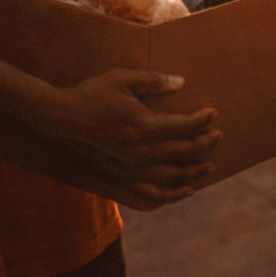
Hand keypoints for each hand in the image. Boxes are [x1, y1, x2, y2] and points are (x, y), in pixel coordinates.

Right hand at [43, 68, 221, 209]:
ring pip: (173, 179)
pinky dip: (171, 196)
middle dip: (205, 145)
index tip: (212, 114)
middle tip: (218, 137)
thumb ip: (154, 80)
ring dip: (194, 173)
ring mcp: (131, 173)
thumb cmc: (90, 96)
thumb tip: (181, 81)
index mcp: (146, 127)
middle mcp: (143, 154)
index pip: (186, 127)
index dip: (203, 120)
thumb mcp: (123, 79)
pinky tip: (183, 192)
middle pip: (185, 153)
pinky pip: (151, 197)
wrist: (57, 121)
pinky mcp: (119, 183)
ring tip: (208, 168)